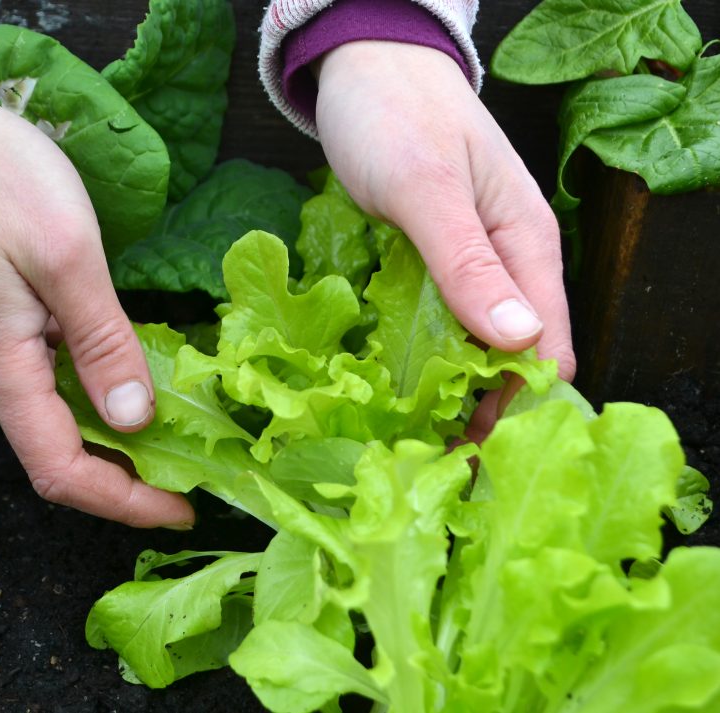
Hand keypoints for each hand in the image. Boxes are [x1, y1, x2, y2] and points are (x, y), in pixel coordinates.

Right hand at [0, 70, 193, 528]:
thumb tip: (132, 418)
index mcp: (2, 367)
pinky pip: (54, 373)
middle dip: (128, 475)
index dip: (123, 501)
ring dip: (117, 431)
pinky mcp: (2, 317)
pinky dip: (100, 385)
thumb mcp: (65, 256)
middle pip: (60, 452)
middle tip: (196, 471)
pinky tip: (140, 372)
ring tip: (182, 431)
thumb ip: (101, 342)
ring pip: (60, 414)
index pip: (61, 471)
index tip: (184, 509)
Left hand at [314, 42, 575, 433]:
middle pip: (511, 363)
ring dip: (447, 396)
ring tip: (407, 444)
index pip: (546, 352)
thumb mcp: (427, 188)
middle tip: (427, 465)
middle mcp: (507, 266)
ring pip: (472, 351)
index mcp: (527, 247)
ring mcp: (467, 269)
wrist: (362, 70)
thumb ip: (469, 264)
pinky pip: (435, 329)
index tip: (469, 455)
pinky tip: (393, 393)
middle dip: (479, 415)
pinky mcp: (429, 269)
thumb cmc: (396, 115)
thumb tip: (521, 343)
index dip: (515, 408)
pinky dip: (420, 364)